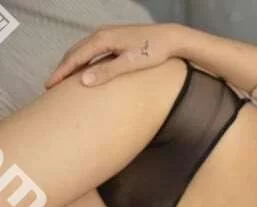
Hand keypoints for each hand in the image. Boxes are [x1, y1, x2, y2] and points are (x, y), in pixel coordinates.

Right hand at [44, 22, 183, 88]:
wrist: (171, 38)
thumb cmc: (154, 52)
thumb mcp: (131, 64)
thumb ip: (108, 72)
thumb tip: (83, 81)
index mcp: (103, 39)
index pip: (75, 57)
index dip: (61, 72)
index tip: (49, 85)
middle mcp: (102, 33)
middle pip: (75, 52)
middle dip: (62, 68)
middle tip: (50, 86)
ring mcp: (108, 35)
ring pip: (83, 51)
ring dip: (71, 64)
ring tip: (62, 80)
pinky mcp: (115, 39)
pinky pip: (92, 51)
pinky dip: (83, 61)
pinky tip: (83, 71)